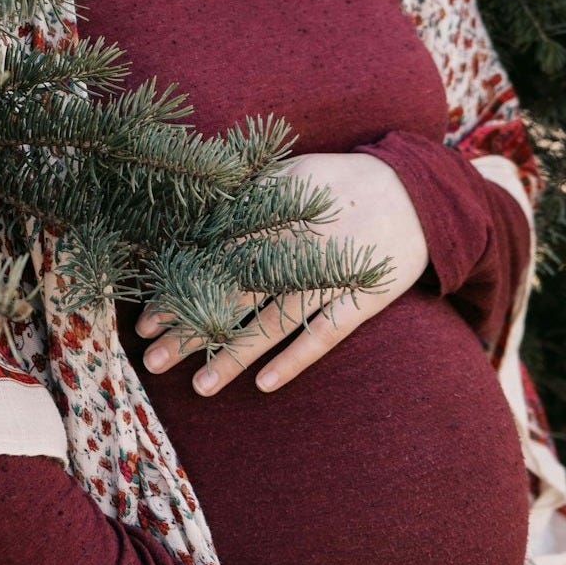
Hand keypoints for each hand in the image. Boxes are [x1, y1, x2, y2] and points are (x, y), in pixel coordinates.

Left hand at [137, 152, 428, 395]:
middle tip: (153, 361)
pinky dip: (296, 358)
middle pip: (233, 295)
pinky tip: (264, 385)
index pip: (213, 260)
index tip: (146, 320)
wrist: (419, 194)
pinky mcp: (362, 299)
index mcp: (275, 215)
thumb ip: (244, 194)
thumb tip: (191, 213)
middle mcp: (298, 248)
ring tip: (199, 388)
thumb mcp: (290, 176)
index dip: (178, 290)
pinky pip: (326, 334)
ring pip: (273, 322)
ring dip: (234, 356)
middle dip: (191, 330)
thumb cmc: (340, 185)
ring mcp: (331, 276)